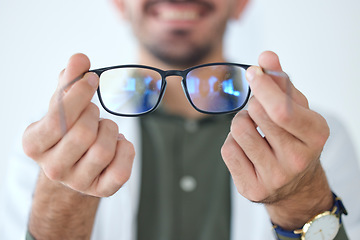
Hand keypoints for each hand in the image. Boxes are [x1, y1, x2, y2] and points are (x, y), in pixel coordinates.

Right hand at [22, 53, 134, 196]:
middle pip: (83, 134)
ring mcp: (78, 183)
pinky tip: (118, 144)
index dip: (79, 94)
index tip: (92, 80)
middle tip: (94, 112)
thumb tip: (79, 59)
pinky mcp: (101, 190)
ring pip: (103, 150)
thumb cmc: (68, 128)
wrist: (75, 163)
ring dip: (110, 130)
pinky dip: (126, 149)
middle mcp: (53, 168)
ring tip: (104, 129)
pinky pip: (121, 170)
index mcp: (35, 144)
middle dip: (94, 114)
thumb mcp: (63, 104)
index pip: (57, 119)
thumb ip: (69, 81)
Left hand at [221, 51, 332, 228]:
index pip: (281, 109)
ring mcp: (274, 177)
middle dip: (253, 105)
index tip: (254, 72)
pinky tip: (247, 149)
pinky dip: (233, 143)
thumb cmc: (294, 138)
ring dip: (241, 123)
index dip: (263, 86)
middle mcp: (297, 159)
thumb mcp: (296, 109)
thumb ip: (282, 82)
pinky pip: (227, 150)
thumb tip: (266, 56)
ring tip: (255, 131)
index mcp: (315, 135)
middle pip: (255, 114)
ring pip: (238, 129)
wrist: (295, 184)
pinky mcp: (252, 188)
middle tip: (260, 112)